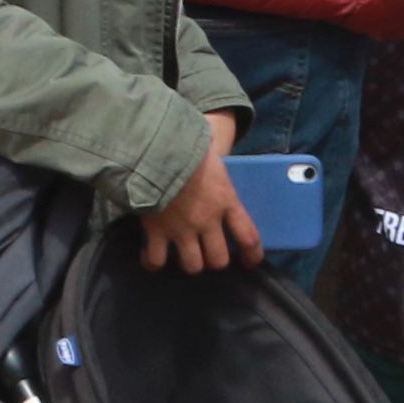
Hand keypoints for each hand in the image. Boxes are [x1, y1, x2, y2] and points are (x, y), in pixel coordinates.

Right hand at [141, 120, 263, 274]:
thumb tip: (218, 137)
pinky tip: (151, 257)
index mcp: (226, 202)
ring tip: (181, 255)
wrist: (151, 147)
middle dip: (214, 260)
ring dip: (189, 263)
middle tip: (207, 254)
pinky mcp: (155, 231)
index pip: (249, 237)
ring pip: (192, 265)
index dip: (253, 254)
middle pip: (219, 259)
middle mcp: (207, 222)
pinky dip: (153, 261)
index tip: (250, 261)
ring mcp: (181, 229)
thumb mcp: (210, 153)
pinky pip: (155, 259)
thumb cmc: (183, 144)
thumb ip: (216, 161)